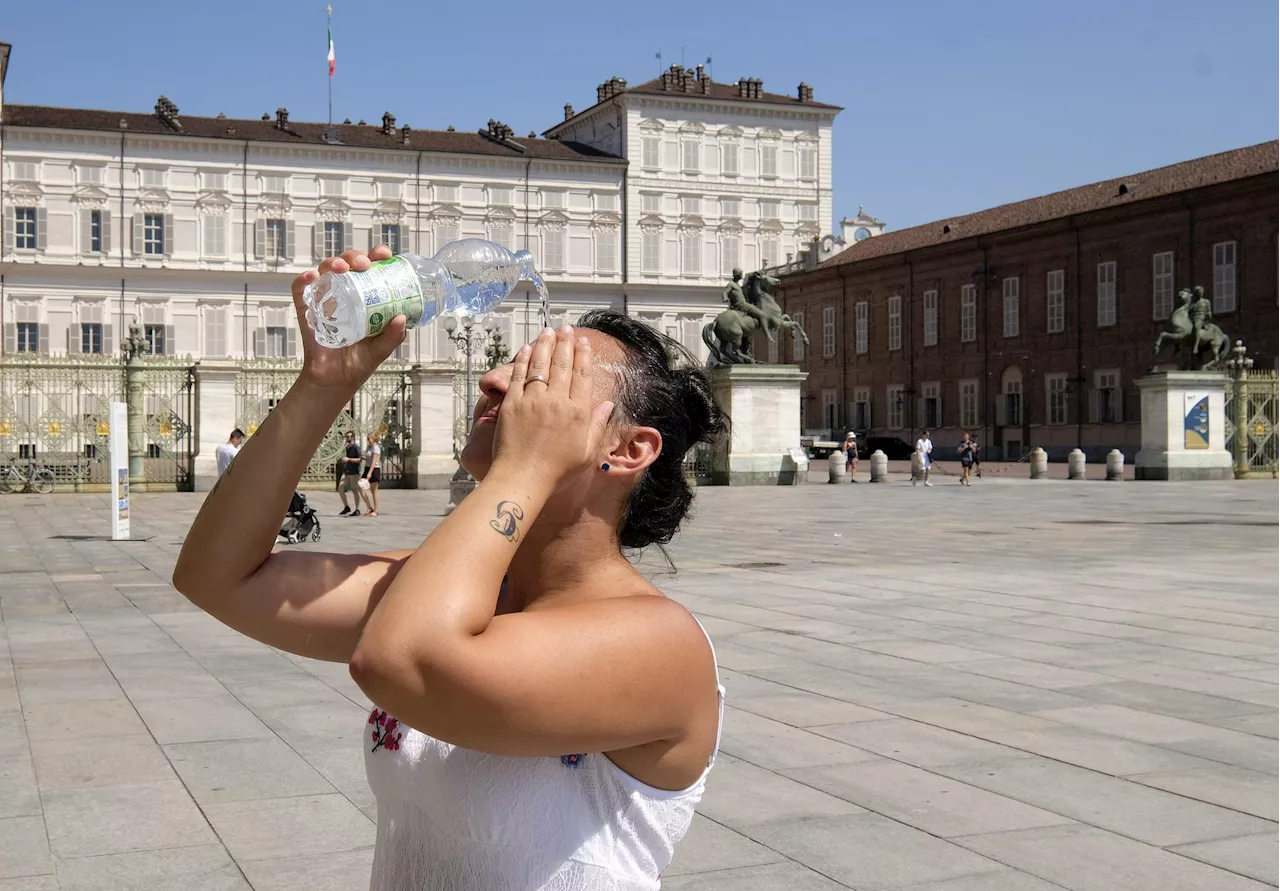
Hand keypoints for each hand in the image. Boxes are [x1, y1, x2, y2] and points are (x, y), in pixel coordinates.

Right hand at [290, 246, 406, 394]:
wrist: (336, 380)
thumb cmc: (358, 361)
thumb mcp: (381, 349)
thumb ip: (392, 335)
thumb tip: (402, 318)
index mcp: (365, 297)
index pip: (370, 269)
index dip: (376, 257)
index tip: (384, 255)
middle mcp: (345, 293)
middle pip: (348, 264)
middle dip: (355, 257)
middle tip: (364, 265)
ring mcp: (324, 299)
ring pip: (325, 270)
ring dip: (332, 263)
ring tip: (341, 268)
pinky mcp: (307, 310)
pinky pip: (301, 290)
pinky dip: (304, 280)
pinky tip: (311, 277)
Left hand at [492, 326, 612, 488]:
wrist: (523, 478)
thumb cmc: (557, 471)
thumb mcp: (586, 452)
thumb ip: (597, 425)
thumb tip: (608, 404)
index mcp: (577, 412)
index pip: (582, 375)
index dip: (583, 356)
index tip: (583, 342)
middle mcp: (557, 401)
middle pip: (562, 365)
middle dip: (565, 343)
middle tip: (565, 329)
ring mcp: (533, 400)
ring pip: (540, 365)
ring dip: (544, 345)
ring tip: (548, 331)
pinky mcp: (512, 404)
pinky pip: (518, 376)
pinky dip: (523, 360)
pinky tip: (527, 349)